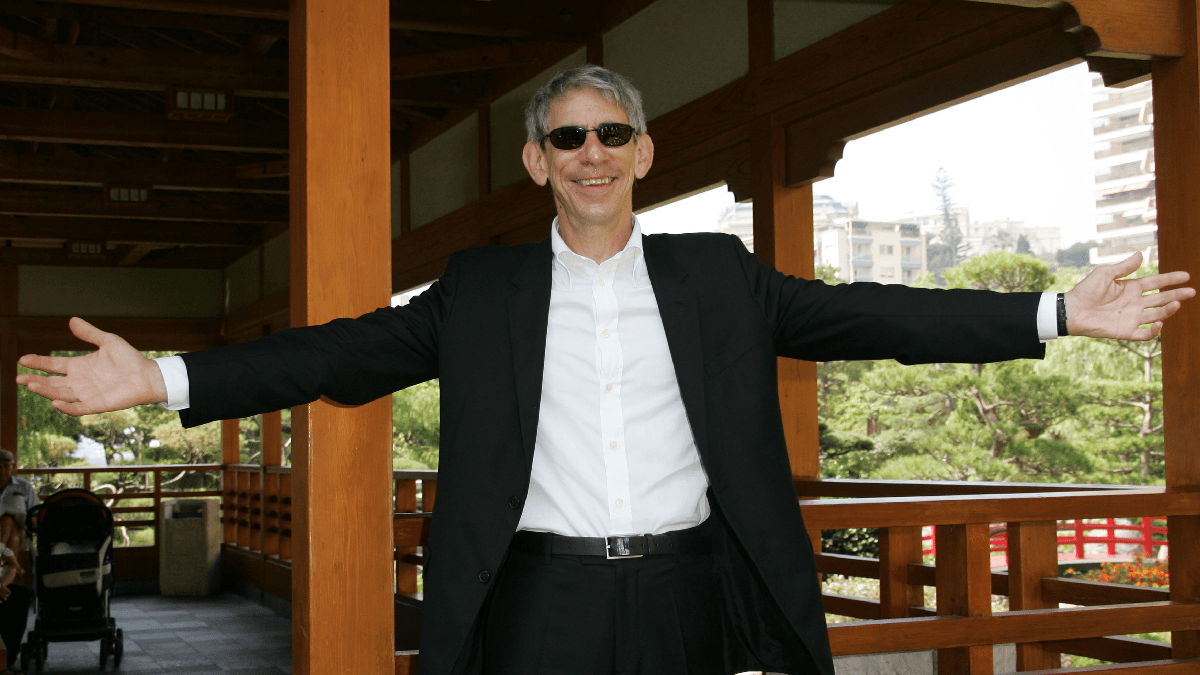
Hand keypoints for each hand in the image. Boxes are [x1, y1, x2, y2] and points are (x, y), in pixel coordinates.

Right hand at [15, 317, 168, 415]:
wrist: (148, 375)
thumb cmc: (129, 359)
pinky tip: (55, 402)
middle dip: (35, 380)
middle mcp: (79, 381)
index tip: (22, 359)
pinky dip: (67, 407)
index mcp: (79, 366)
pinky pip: (78, 408)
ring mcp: (86, 394)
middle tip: (20, 378)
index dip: (38, 362)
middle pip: (52, 382)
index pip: (53, 365)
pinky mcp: (97, 404)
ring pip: (60, 394)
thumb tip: (71, 319)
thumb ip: (89, 333)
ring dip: (45, 391)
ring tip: (31, 385)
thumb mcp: (107, 341)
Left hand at [1064, 252, 1194, 339]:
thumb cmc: (1086, 290)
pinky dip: (1154, 331)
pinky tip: (1160, 322)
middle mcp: (1134, 303)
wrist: (1071, 310)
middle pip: (1161, 298)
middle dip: (1176, 295)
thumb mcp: (1105, 274)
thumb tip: (1141, 254)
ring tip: (1177, 304)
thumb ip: (1124, 267)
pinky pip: (1144, 333)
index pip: (1156, 283)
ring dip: (1168, 310)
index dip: (1170, 279)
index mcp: (1131, 288)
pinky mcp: (1125, 331)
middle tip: (1191, 291)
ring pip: (1156, 314)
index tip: (1186, 276)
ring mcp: (1131, 317)